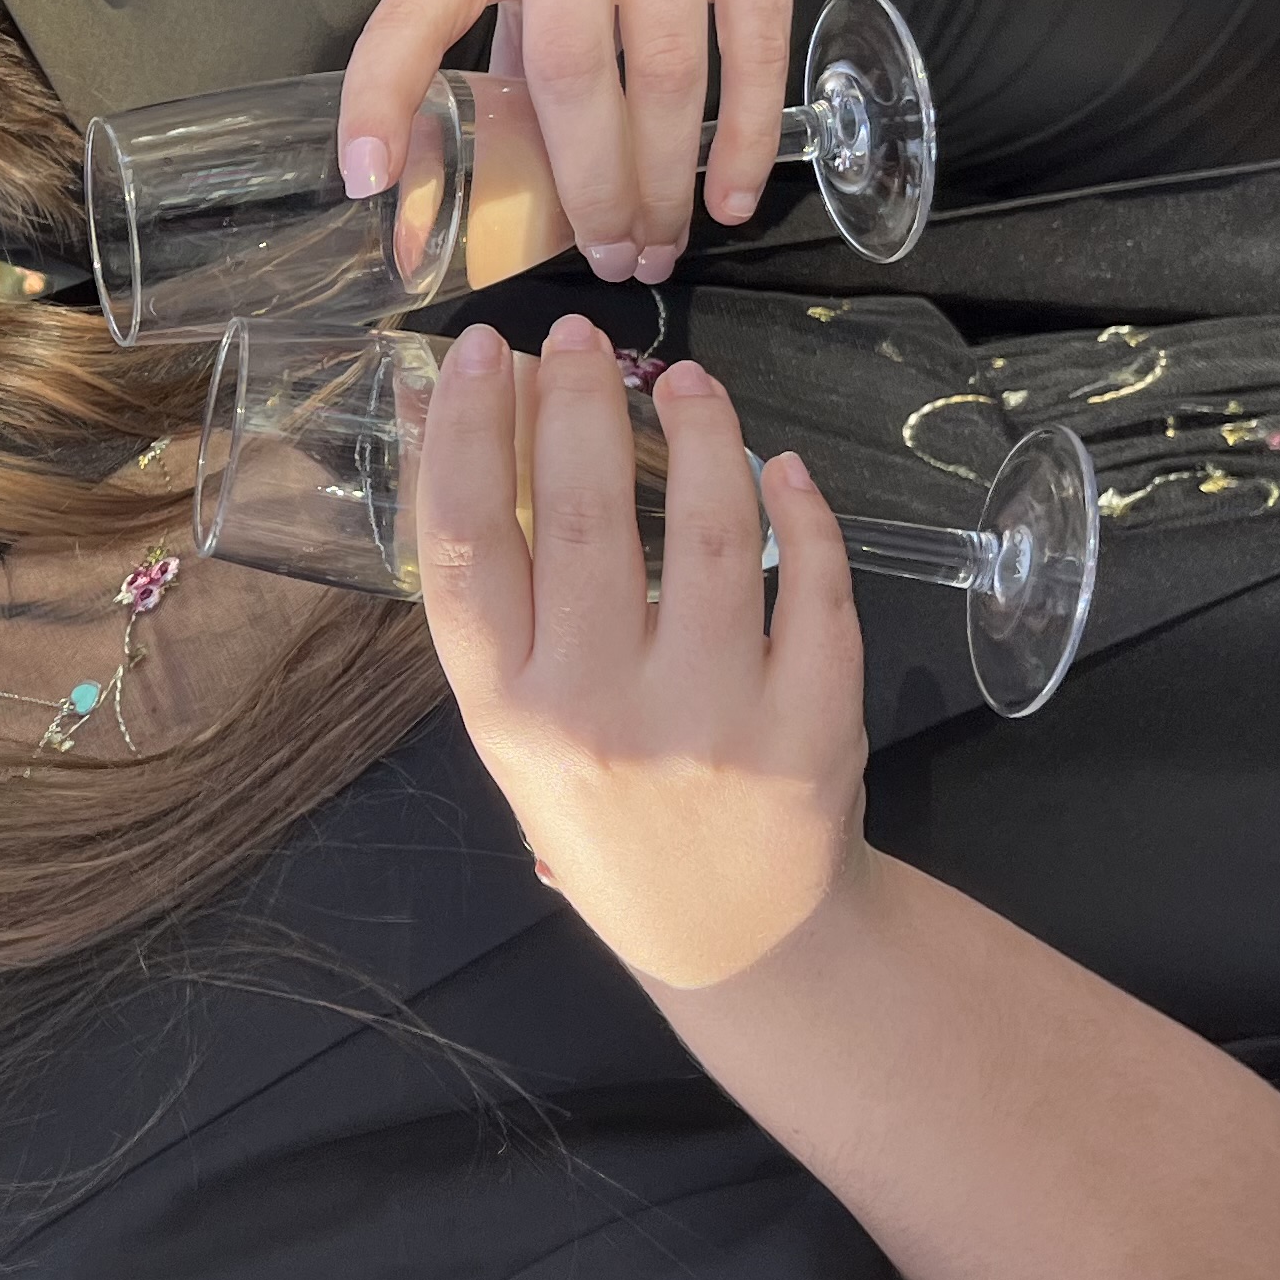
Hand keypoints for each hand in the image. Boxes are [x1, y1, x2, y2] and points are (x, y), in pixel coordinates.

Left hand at [337, 0, 820, 283]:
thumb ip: (509, 42)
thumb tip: (489, 176)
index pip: (412, 12)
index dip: (379, 96)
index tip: (368, 180)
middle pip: (567, 69)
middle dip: (587, 182)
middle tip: (604, 257)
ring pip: (661, 69)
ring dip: (662, 177)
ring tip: (659, 243)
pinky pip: (749, 46)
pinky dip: (737, 137)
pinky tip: (726, 196)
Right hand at [412, 318, 867, 990]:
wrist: (738, 940)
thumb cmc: (606, 818)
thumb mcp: (521, 734)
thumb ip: (508, 613)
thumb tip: (491, 441)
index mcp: (508, 713)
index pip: (466, 544)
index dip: (466, 433)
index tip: (481, 353)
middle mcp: (600, 713)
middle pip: (584, 516)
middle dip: (579, 402)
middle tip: (582, 339)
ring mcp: (712, 717)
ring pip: (714, 530)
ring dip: (701, 433)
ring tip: (688, 384)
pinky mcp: (809, 722)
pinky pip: (814, 584)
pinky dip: (800, 510)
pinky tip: (780, 466)